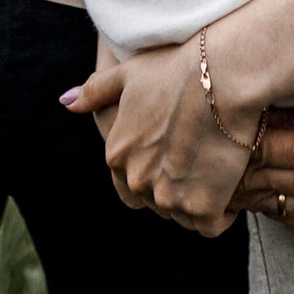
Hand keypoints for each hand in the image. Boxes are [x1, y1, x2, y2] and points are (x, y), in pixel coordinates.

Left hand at [62, 35, 261, 235]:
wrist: (223, 77)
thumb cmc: (176, 69)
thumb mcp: (129, 73)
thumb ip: (96, 91)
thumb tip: (66, 101)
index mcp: (117, 155)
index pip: (130, 183)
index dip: (155, 168)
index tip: (175, 150)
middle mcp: (138, 182)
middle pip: (157, 200)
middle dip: (174, 186)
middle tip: (197, 158)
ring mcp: (169, 198)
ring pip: (182, 214)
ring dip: (196, 199)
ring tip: (213, 168)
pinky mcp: (202, 208)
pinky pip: (209, 223)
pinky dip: (220, 211)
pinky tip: (228, 185)